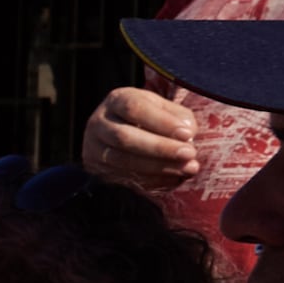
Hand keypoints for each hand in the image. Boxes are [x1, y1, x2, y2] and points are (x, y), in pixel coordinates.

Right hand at [81, 82, 202, 197]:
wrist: (121, 134)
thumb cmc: (150, 119)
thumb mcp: (164, 109)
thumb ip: (179, 117)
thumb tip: (187, 134)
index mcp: (117, 101)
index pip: (134, 108)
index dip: (161, 122)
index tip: (188, 134)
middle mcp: (99, 123)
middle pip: (124, 137)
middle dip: (160, 148)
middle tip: (189, 154)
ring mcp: (94, 148)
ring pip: (122, 160)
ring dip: (158, 167)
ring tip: (187, 169)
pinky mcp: (96, 170)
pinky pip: (122, 178)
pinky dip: (151, 180)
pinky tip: (173, 179)